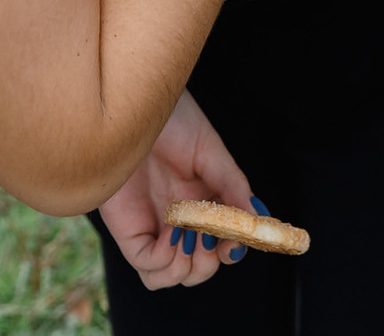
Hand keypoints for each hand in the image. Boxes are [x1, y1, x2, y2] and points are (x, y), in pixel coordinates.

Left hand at [97, 90, 258, 289]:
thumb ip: (232, 186)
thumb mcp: (209, 151)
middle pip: (196, 268)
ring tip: (190, 237)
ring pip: (169, 276)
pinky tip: (172, 232)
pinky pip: (147, 264)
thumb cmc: (171, 122)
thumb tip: (257, 218)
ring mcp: (151, 226)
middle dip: (209, 263)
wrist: (130, 108)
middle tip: (211, 239)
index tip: (235, 247)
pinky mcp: (127, 229)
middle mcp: (176, 220)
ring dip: (187, 267)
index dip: (230, 252)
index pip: (218, 246)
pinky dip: (165, 258)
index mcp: (200, 203)